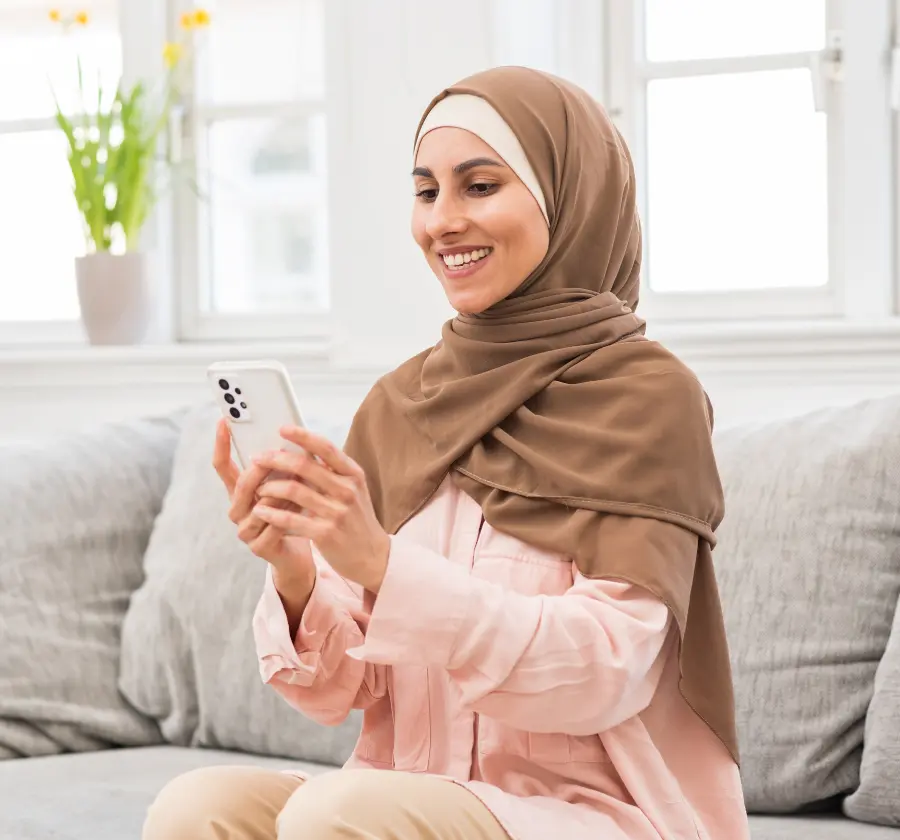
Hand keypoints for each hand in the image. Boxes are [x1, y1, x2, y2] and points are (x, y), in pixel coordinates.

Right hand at [211, 419, 315, 594]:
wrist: (298, 555)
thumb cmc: (293, 514)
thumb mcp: (287, 486)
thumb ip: (282, 467)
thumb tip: (292, 437)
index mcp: (240, 493)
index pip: (222, 466)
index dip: (221, 444)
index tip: (224, 421)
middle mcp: (237, 510)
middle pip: (242, 483)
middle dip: (262, 468)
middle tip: (279, 454)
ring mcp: (245, 530)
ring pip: (262, 503)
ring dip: (284, 492)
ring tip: (304, 482)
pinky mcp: (258, 547)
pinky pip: (275, 523)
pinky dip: (292, 512)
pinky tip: (306, 506)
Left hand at [250, 425, 390, 593]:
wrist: (372, 556)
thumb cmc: (357, 520)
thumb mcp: (353, 490)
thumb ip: (333, 472)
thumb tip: (303, 450)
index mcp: (353, 475)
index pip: (326, 448)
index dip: (302, 436)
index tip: (282, 428)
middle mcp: (347, 490)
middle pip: (304, 466)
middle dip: (275, 459)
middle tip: (258, 458)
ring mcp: (336, 512)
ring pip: (293, 490)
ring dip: (269, 487)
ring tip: (258, 488)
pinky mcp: (325, 533)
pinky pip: (290, 518)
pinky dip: (271, 513)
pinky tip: (261, 511)